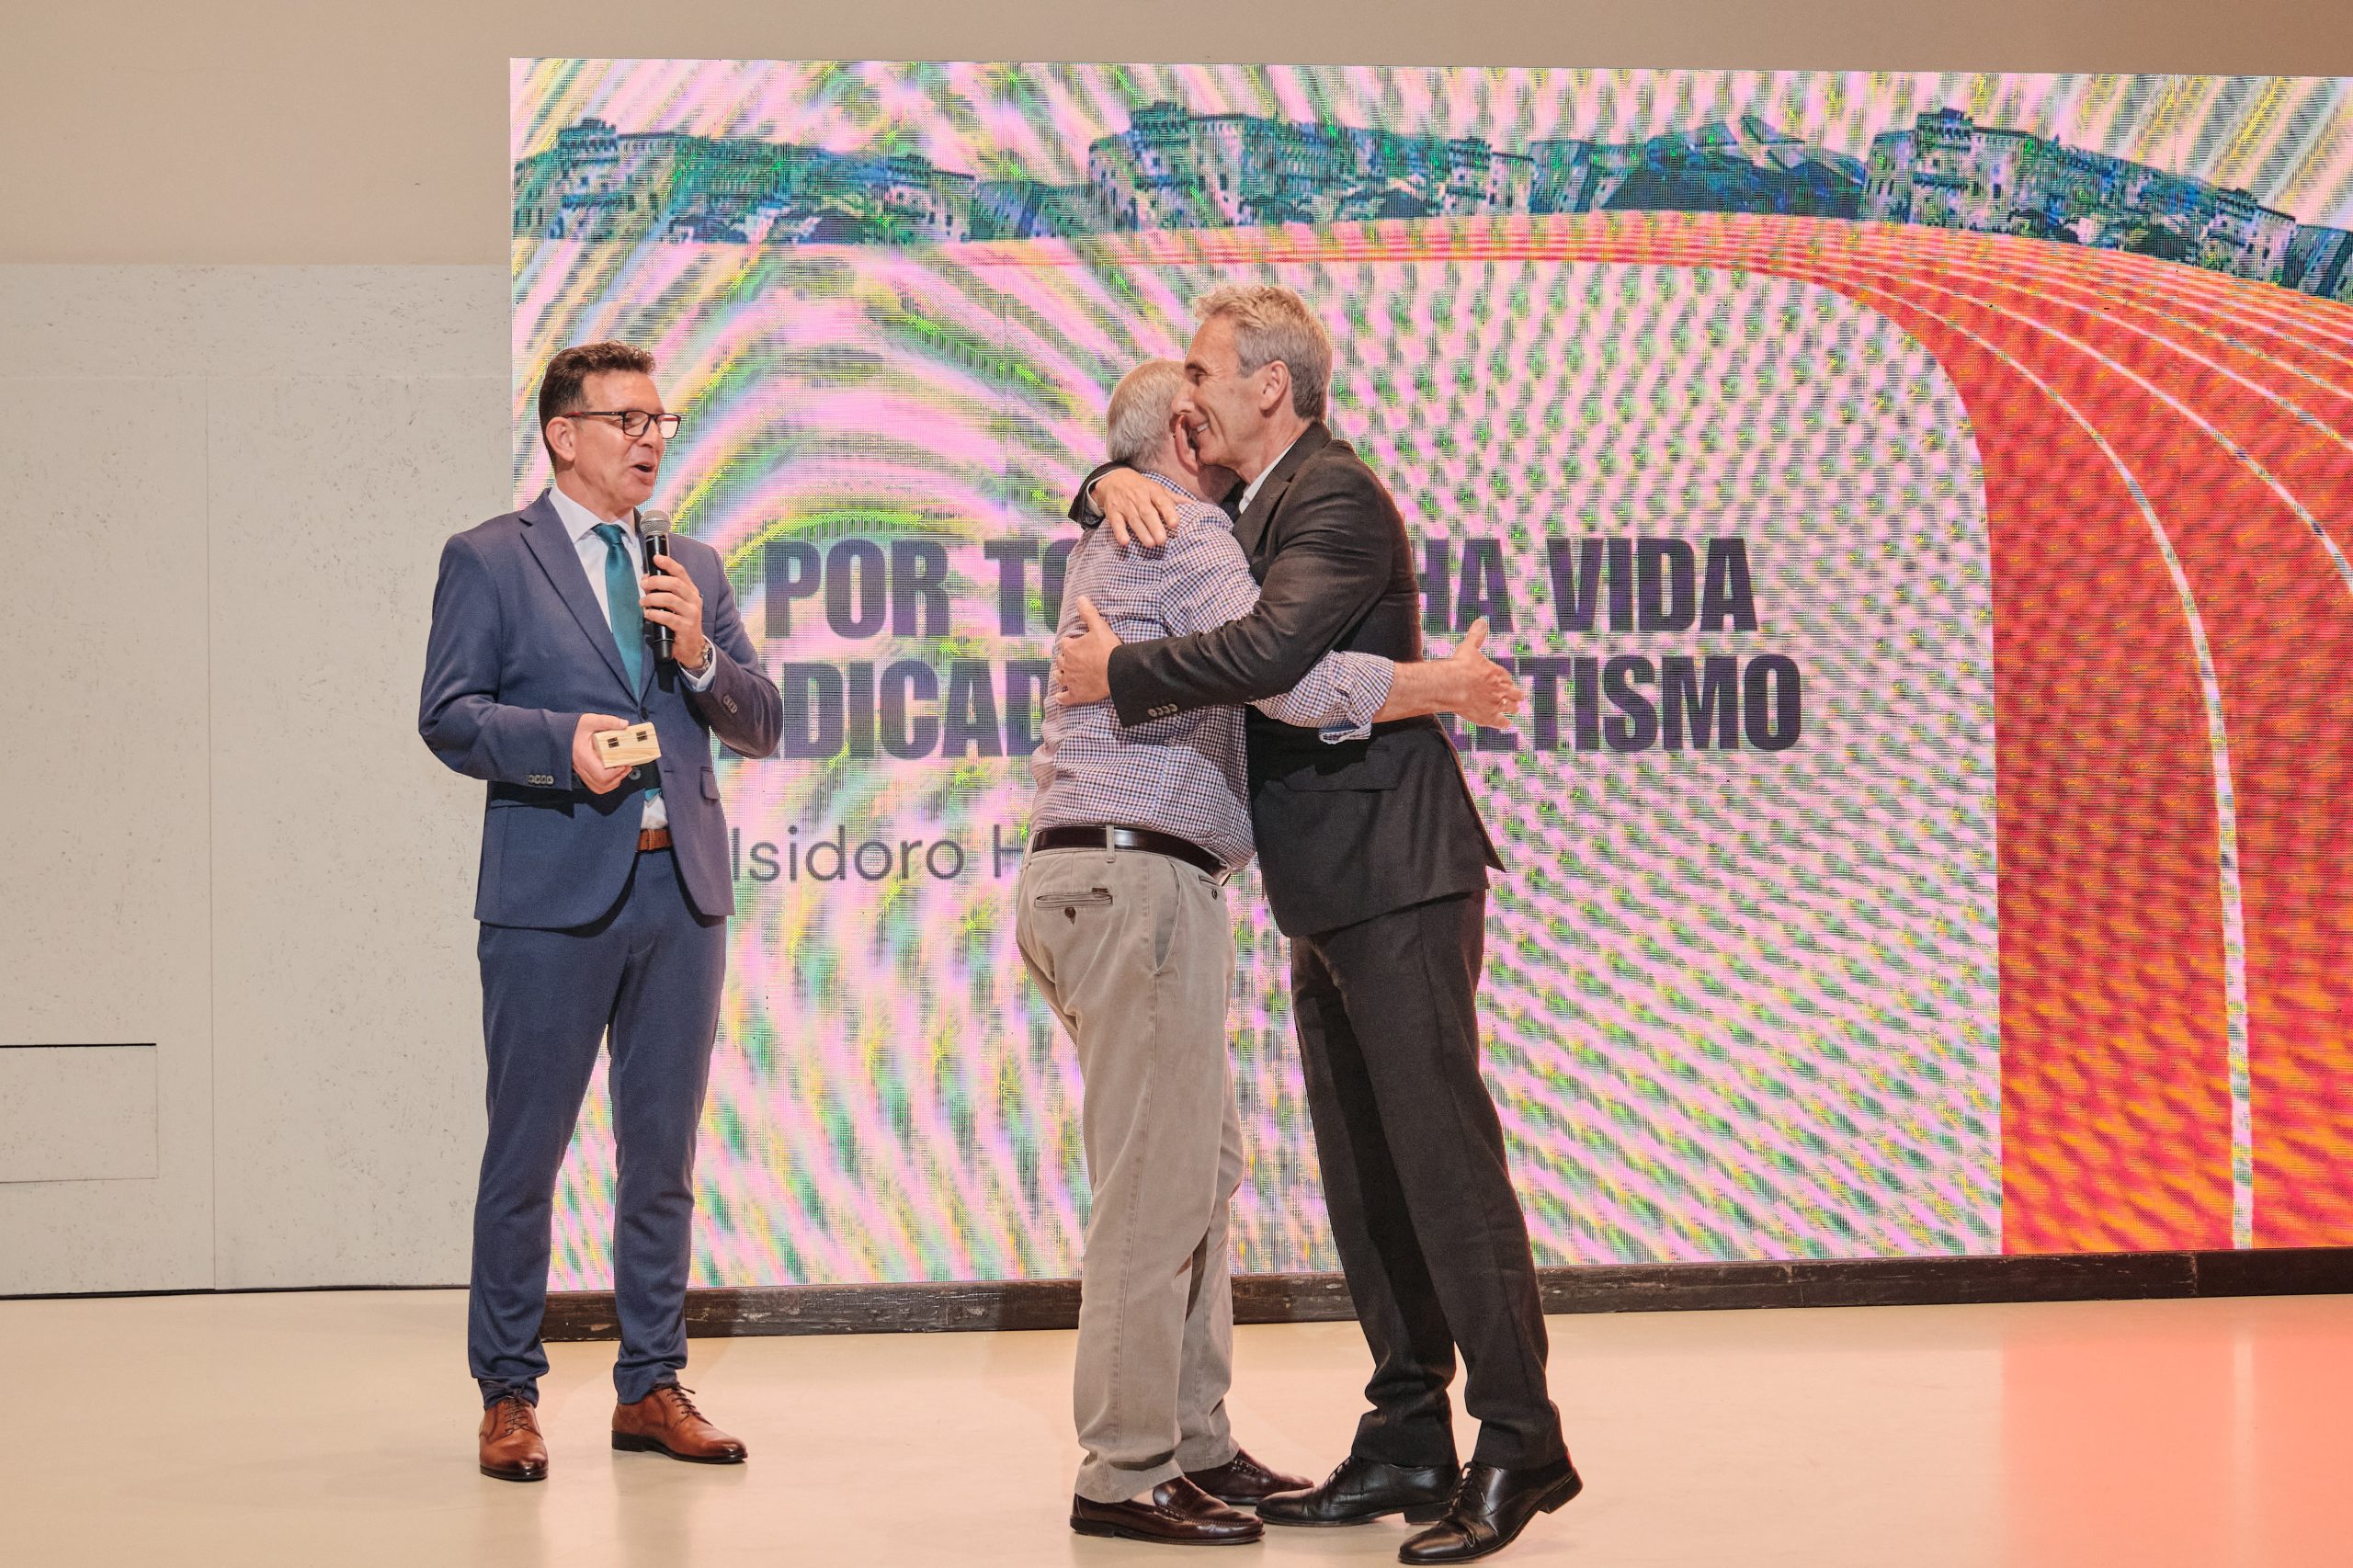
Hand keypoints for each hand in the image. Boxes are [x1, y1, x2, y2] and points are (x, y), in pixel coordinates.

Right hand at [572, 712, 633, 793]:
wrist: (556, 733)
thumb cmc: (572, 728)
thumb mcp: (590, 721)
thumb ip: (608, 722)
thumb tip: (624, 724)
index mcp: (584, 757)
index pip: (601, 775)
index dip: (616, 773)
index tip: (624, 763)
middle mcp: (582, 768)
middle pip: (602, 784)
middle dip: (618, 777)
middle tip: (626, 766)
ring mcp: (581, 772)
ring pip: (599, 788)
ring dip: (613, 782)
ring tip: (621, 770)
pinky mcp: (583, 772)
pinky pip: (595, 785)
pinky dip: (606, 783)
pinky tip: (613, 773)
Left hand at [640, 553, 708, 670]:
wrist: (692, 647)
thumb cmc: (680, 623)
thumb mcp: (673, 605)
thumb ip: (661, 591)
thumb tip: (646, 580)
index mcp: (691, 592)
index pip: (681, 573)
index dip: (668, 563)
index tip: (656, 558)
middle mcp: (694, 600)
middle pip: (675, 583)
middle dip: (656, 581)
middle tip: (643, 584)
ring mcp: (691, 614)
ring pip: (670, 599)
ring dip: (652, 598)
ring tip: (643, 602)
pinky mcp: (686, 627)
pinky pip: (668, 617)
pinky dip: (654, 614)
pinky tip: (647, 614)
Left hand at [1052, 595, 1120, 703]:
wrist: (1117, 672)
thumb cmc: (1108, 649)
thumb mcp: (1099, 627)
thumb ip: (1088, 613)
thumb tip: (1080, 598)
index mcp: (1070, 648)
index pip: (1064, 643)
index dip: (1069, 643)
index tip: (1073, 643)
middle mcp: (1067, 664)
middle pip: (1060, 661)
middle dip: (1064, 659)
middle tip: (1071, 659)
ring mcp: (1071, 681)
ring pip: (1059, 677)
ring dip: (1060, 675)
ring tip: (1061, 675)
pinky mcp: (1077, 695)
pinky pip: (1064, 698)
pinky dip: (1060, 698)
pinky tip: (1058, 697)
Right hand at [1090, 469, 1181, 548]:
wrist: (1113, 479)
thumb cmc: (1141, 488)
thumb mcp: (1158, 489)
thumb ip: (1174, 499)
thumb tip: (1195, 506)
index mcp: (1153, 491)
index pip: (1162, 501)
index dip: (1169, 512)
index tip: (1175, 524)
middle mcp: (1139, 498)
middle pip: (1147, 512)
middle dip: (1155, 526)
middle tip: (1162, 541)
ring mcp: (1125, 505)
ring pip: (1134, 519)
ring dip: (1142, 532)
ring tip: (1150, 544)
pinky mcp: (1113, 512)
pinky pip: (1116, 523)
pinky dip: (1120, 532)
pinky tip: (1125, 542)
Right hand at [1443, 619, 1523, 729]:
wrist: (1453, 686)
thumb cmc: (1460, 666)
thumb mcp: (1469, 647)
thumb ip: (1477, 635)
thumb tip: (1482, 620)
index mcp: (1497, 673)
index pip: (1507, 678)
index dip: (1506, 681)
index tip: (1506, 682)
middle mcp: (1501, 689)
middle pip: (1515, 694)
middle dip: (1515, 695)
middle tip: (1517, 697)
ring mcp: (1496, 705)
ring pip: (1511, 708)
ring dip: (1513, 708)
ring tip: (1514, 710)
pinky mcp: (1489, 718)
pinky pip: (1502, 723)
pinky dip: (1504, 723)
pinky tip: (1506, 724)